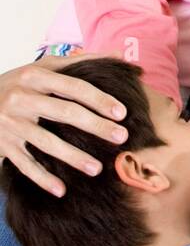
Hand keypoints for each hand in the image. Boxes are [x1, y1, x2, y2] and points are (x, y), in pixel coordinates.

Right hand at [0, 58, 127, 195]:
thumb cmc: (18, 85)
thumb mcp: (41, 67)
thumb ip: (78, 61)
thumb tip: (117, 55)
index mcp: (34, 76)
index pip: (73, 87)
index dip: (99, 99)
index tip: (122, 112)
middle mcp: (21, 98)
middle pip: (65, 113)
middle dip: (96, 126)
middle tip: (121, 138)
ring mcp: (10, 123)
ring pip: (46, 142)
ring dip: (73, 157)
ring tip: (97, 168)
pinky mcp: (3, 145)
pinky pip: (25, 164)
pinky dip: (42, 179)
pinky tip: (61, 190)